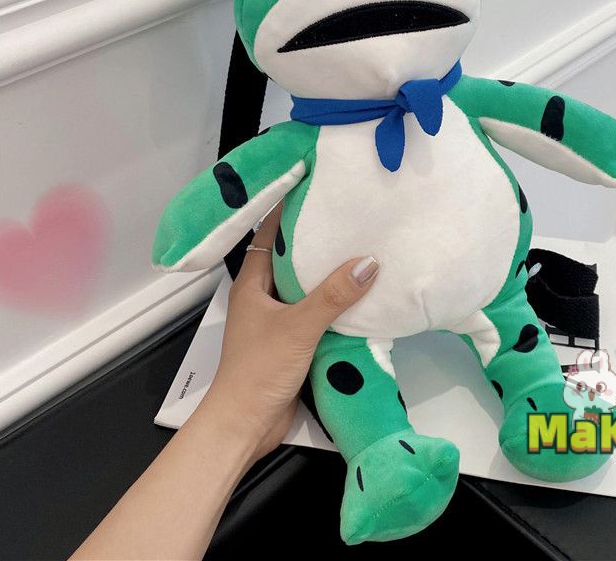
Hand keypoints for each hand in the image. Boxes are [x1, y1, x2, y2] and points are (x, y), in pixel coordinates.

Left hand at [195, 203, 379, 463]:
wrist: (246, 426)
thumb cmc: (260, 369)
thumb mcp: (298, 327)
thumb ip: (333, 295)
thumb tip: (369, 261)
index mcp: (253, 283)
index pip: (270, 235)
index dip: (290, 211)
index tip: (317, 189)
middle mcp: (263, 296)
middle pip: (293, 260)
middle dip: (319, 242)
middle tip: (353, 219)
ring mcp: (277, 321)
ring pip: (307, 289)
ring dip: (330, 275)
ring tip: (364, 250)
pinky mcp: (292, 343)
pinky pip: (317, 314)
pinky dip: (336, 305)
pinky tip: (363, 297)